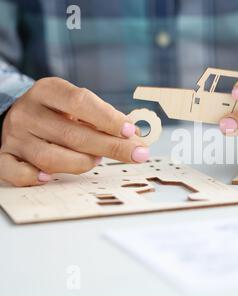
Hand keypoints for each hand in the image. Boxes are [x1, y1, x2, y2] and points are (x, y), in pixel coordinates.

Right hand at [0, 77, 148, 186]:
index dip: (108, 119)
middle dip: (110, 147)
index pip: (80, 102)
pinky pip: (17, 172)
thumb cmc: (57, 113)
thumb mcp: (76, 105)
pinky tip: (48, 177)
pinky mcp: (3, 156)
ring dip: (80, 163)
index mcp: (48, 91)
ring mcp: (14, 136)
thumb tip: (135, 136)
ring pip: (50, 157)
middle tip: (138, 154)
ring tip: (95, 160)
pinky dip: (33, 177)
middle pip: (72, 134)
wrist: (15, 116)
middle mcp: (28, 112)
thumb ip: (103, 117)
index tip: (131, 132)